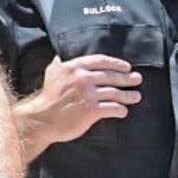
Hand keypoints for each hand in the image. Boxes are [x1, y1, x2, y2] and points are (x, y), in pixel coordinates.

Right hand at [20, 54, 139, 150]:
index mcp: (74, 67)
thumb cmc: (46, 98)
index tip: (126, 67)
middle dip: (127, 78)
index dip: (117, 64)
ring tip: (136, 97)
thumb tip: (58, 57)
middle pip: (111, 76)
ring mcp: (88, 94)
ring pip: (115, 93)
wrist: (40, 120)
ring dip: (128, 95)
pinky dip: (120, 110)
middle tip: (137, 79)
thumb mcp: (51, 75)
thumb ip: (58, 65)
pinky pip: (112, 108)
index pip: (102, 61)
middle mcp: (82, 78)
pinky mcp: (91, 110)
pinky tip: (124, 111)